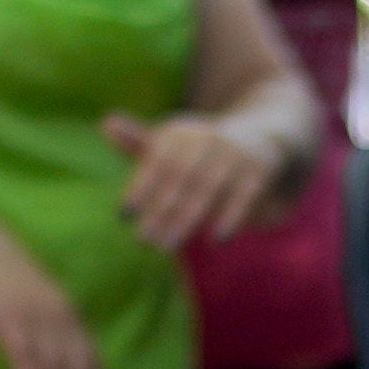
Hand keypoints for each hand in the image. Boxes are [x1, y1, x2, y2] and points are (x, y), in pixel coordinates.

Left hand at [102, 99, 291, 248]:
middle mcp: (207, 139)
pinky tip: (215, 240)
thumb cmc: (203, 151)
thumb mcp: (173, 144)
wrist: (262, 141)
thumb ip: (139, 142)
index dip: (141, 188)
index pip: (157, 161)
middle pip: (180, 178)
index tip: (124, 215)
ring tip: (166, 245)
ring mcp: (235, 155)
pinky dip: (231, 216)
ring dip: (185, 219)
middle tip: (143, 240)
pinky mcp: (259, 172)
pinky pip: (243, 196)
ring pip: (206, 190)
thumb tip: (106, 124)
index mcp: (181, 133)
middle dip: (160, 210)